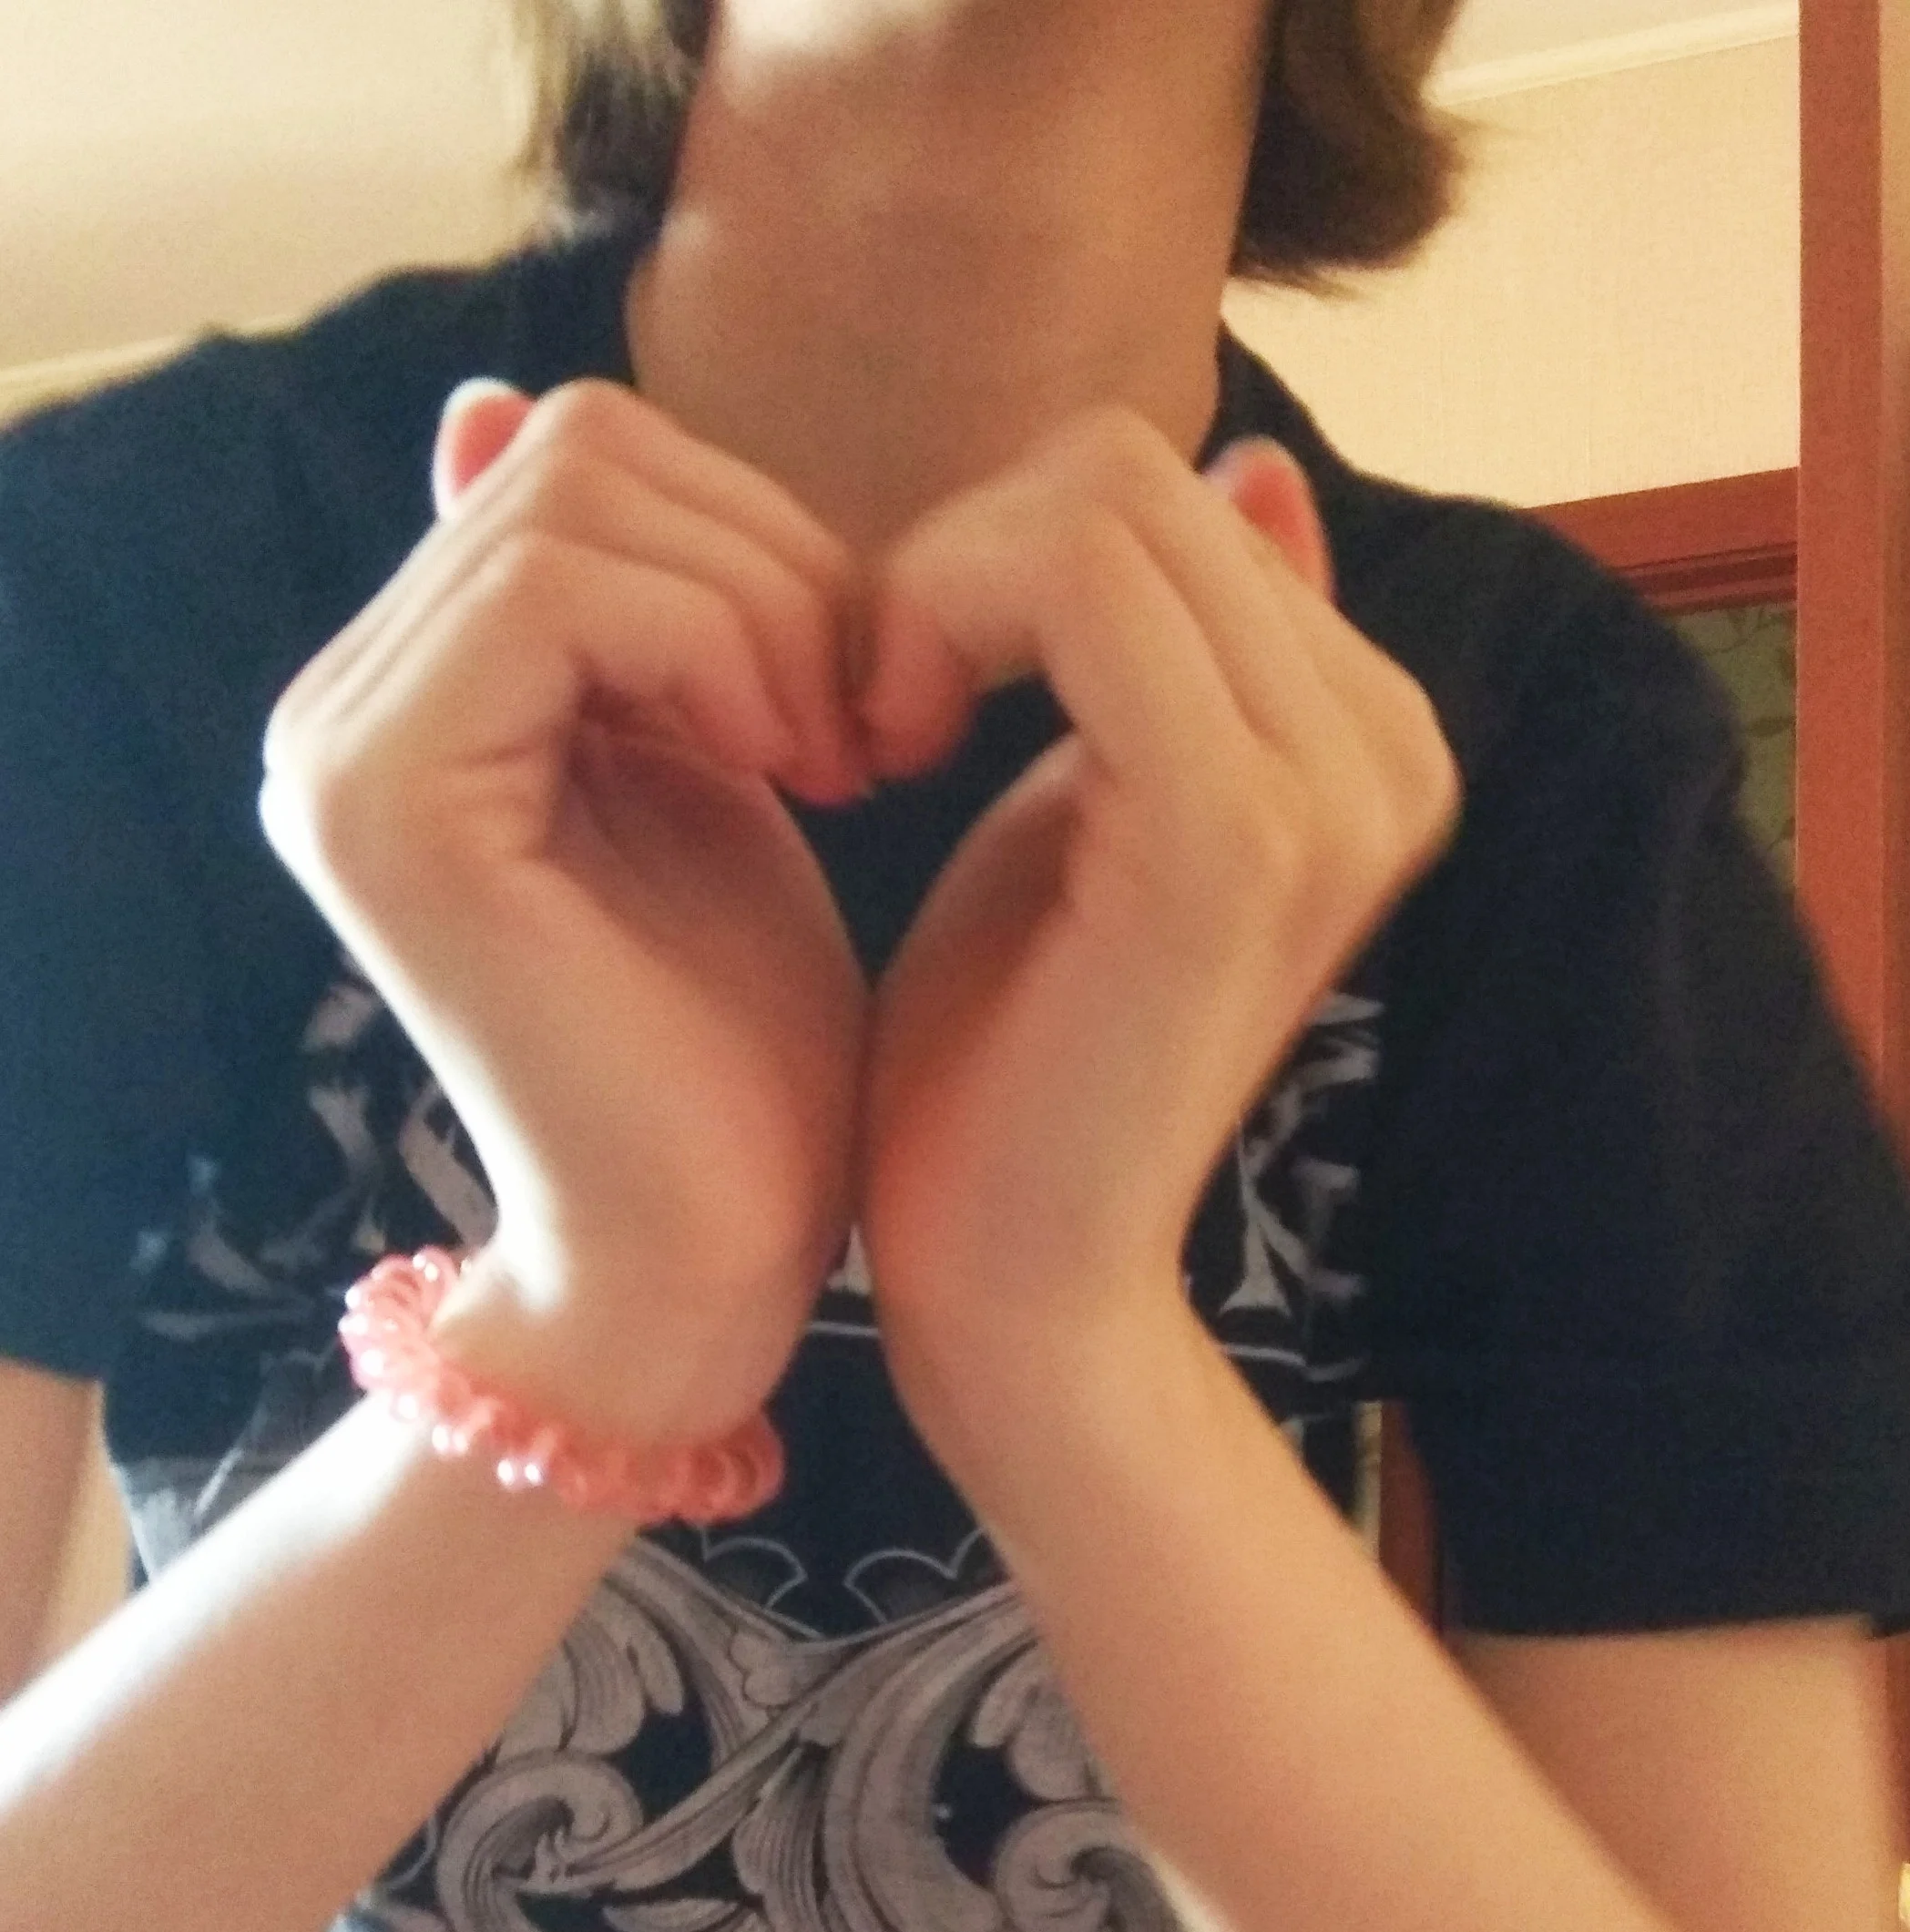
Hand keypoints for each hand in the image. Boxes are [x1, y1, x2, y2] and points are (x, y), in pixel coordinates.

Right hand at [260, 379, 873, 1445]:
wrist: (711, 1248)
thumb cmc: (738, 1037)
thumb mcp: (706, 770)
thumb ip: (622, 612)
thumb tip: (495, 406)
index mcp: (416, 692)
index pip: (584, 457)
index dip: (759, 537)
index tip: (852, 689)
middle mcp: (339, 706)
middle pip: (582, 448)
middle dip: (773, 563)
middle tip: (857, 724)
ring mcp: (341, 749)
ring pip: (580, 497)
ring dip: (766, 612)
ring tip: (833, 760)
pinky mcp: (384, 804)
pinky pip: (569, 593)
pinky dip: (722, 652)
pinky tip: (790, 772)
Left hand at [850, 412, 1459, 1420]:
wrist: (1013, 1282)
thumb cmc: (1012, 1058)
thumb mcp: (1090, 808)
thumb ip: (1176, 654)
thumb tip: (1256, 469)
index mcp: (1361, 730)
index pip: (1164, 486)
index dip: (996, 556)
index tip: (908, 688)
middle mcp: (1387, 740)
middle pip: (1130, 470)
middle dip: (959, 559)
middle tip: (875, 707)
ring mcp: (1327, 784)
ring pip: (1099, 504)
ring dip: (937, 590)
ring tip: (879, 731)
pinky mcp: (1233, 834)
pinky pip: (1073, 586)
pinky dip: (938, 622)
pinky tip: (885, 744)